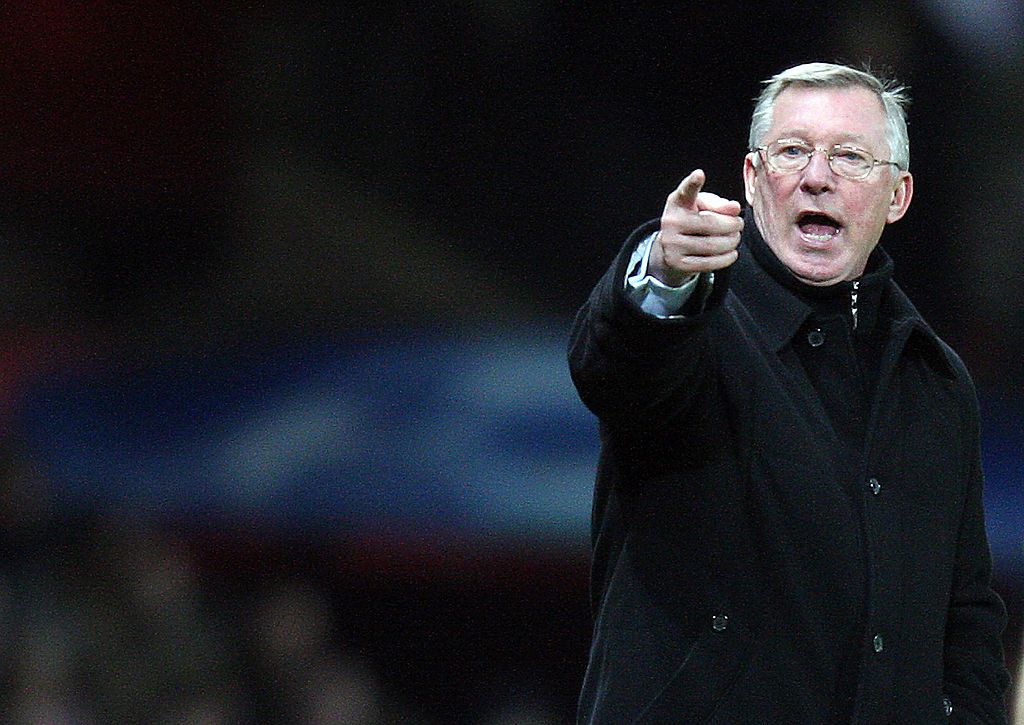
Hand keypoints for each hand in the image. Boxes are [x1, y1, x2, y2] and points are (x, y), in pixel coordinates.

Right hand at [649, 169, 742, 286]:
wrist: (670, 251)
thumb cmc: (693, 221)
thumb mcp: (703, 207)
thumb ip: (720, 204)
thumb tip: (735, 208)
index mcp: (678, 202)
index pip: (686, 192)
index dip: (693, 183)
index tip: (699, 174)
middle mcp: (670, 221)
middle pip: (710, 223)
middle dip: (732, 225)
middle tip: (739, 225)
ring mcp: (671, 244)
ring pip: (712, 245)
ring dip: (731, 243)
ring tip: (735, 239)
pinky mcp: (677, 263)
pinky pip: (709, 263)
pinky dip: (726, 258)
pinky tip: (731, 253)